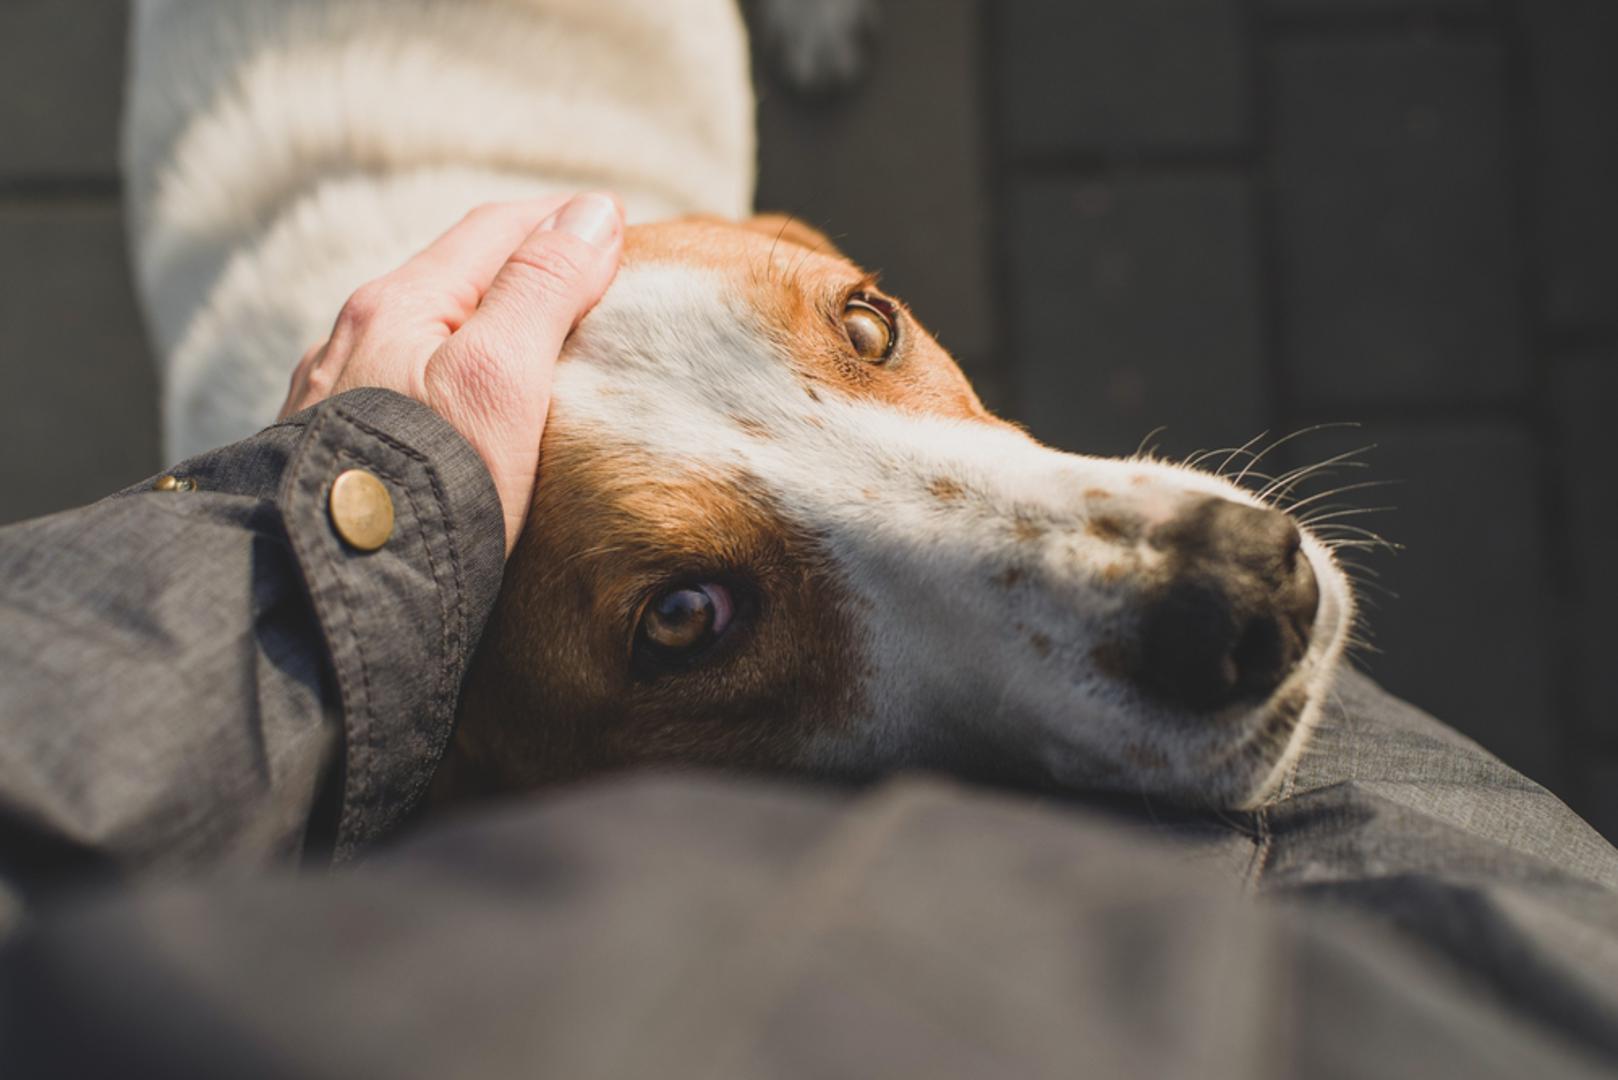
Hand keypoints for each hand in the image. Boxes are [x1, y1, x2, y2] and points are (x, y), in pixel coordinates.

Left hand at [279, 193, 624, 553]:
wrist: (328, 591)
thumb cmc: (425, 484)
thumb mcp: (500, 377)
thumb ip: (543, 288)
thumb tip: (592, 212)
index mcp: (395, 304)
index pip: (494, 230)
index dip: (562, 220)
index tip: (620, 226)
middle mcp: (350, 337)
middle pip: (452, 277)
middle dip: (522, 266)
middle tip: (590, 280)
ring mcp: (329, 394)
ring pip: (419, 333)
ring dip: (480, 323)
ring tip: (533, 345)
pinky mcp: (325, 452)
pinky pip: (396, 386)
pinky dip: (444, 375)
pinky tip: (456, 411)